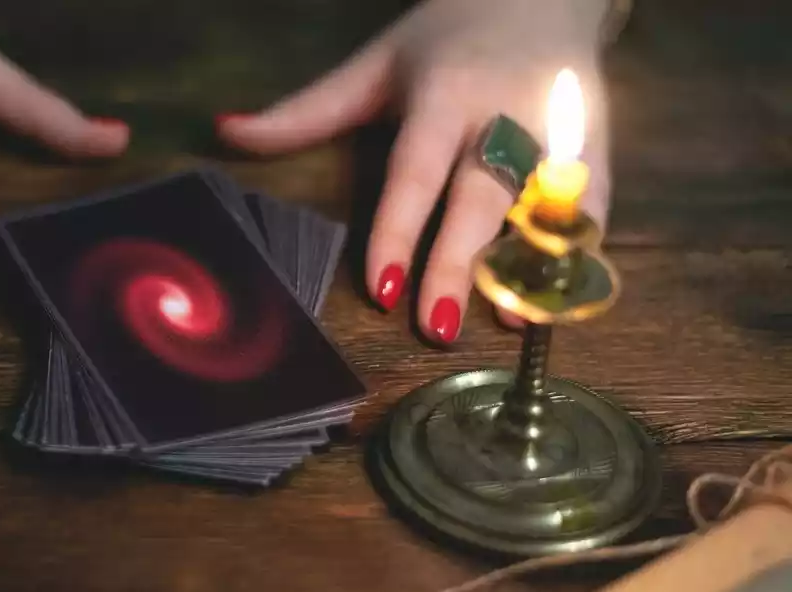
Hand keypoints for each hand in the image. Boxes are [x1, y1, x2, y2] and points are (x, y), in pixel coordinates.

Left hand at [217, 0, 612, 343]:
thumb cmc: (446, 36)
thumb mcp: (375, 64)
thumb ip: (307, 110)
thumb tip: (224, 130)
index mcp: (444, 93)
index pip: (416, 171)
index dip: (399, 231)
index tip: (382, 290)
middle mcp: (504, 113)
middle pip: (482, 195)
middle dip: (460, 262)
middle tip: (437, 327)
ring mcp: (558, 128)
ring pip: (546, 205)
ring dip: (530, 265)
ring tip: (509, 320)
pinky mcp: (596, 144)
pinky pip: (593, 205)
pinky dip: (579, 253)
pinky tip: (556, 300)